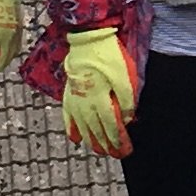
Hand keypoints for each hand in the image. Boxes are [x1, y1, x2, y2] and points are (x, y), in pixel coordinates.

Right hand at [60, 33, 136, 155]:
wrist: (86, 40)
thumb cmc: (108, 56)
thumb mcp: (125, 76)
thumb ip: (127, 99)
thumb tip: (126, 118)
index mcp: (101, 99)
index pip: (110, 126)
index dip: (117, 139)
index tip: (124, 149)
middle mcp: (86, 104)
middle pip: (96, 129)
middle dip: (106, 144)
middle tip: (114, 155)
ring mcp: (75, 100)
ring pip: (83, 127)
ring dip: (91, 141)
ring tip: (98, 150)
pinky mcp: (68, 94)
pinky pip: (68, 117)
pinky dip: (72, 129)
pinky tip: (75, 139)